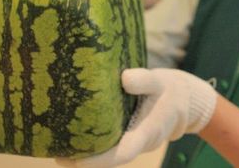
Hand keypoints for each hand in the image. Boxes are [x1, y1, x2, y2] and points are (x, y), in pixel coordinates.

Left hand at [56, 68, 216, 167]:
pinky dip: (90, 142)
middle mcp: (136, 142)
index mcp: (146, 134)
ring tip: (56, 144)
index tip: (76, 160)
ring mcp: (131, 141)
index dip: (99, 160)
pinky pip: (107, 144)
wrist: (184, 101)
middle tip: (55, 152)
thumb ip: (145, 80)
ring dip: (83, 152)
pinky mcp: (126, 136)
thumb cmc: (170, 91)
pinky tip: (71, 133)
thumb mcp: (161, 82)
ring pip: (106, 153)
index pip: (121, 154)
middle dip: (82, 159)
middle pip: (108, 159)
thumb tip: (124, 78)